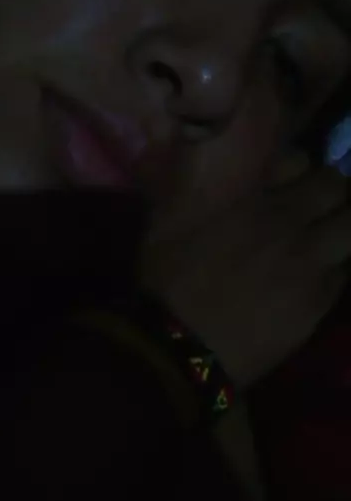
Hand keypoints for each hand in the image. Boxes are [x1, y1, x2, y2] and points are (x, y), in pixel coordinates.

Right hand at [140, 164, 350, 387]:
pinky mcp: (319, 302)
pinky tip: (319, 276)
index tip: (294, 179)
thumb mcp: (168, 216)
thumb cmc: (168, 278)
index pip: (304, 161)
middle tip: (318, 205)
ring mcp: (311, 263)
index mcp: (254, 196)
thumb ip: (189, 181)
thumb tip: (196, 155)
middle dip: (332, 192)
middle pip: (338, 189)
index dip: (302, 168)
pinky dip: (336, 268)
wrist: (182, 346)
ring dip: (341, 228)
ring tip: (326, 239)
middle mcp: (291, 221)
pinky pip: (344, 274)